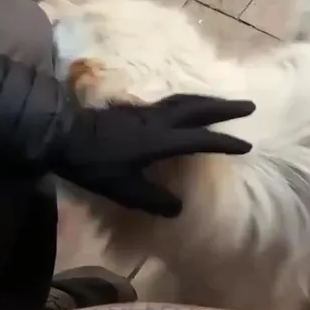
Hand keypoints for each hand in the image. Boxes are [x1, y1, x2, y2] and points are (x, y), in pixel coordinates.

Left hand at [56, 94, 253, 216]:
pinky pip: (171, 101)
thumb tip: (178, 208)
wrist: (61, 135)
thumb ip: (152, 200)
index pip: (200, 139)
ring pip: (184, 100)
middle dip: (225, 107)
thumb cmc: (93, 165)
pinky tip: (187, 106)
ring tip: (224, 103)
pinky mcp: (135, 109)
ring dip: (208, 100)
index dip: (224, 143)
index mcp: (159, 140)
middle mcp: (157, 121)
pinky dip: (188, 101)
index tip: (246, 146)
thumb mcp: (122, 190)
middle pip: (198, 108)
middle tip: (248, 106)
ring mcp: (146, 111)